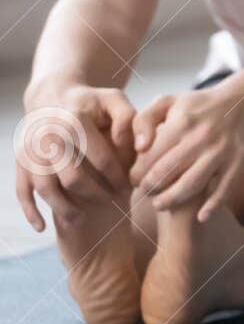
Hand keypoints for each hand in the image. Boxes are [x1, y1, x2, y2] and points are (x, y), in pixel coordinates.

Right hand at [13, 82, 135, 230]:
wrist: (51, 96)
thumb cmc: (91, 103)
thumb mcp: (116, 101)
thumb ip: (133, 120)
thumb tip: (142, 147)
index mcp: (75, 120)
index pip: (102, 159)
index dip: (119, 177)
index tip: (130, 186)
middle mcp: (48, 136)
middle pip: (73, 178)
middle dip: (96, 194)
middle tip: (112, 202)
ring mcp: (31, 149)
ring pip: (46, 188)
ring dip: (64, 208)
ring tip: (82, 220)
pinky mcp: (20, 161)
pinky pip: (22, 190)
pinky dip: (30, 210)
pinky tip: (43, 227)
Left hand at [129, 83, 243, 219]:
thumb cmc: (200, 106)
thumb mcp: (169, 101)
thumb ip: (144, 120)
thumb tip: (139, 148)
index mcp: (181, 124)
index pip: (149, 158)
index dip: (137, 174)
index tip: (134, 180)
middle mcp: (201, 139)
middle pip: (166, 174)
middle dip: (150, 189)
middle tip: (145, 193)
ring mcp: (221, 153)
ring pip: (191, 185)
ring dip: (172, 200)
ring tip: (160, 205)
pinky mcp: (239, 163)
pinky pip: (224, 189)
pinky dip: (212, 206)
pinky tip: (201, 217)